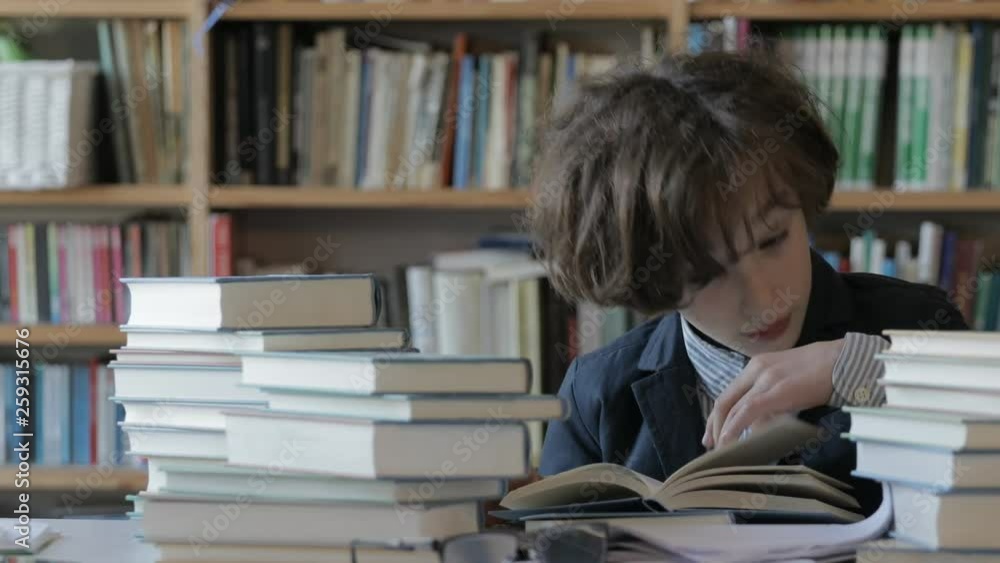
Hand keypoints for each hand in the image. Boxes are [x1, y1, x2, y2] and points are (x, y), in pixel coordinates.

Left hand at [702, 338, 844, 448]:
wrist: (844, 360)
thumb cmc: (822, 372)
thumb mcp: (789, 383)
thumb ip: (773, 400)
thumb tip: (760, 425)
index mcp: (757, 365)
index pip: (729, 393)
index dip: (718, 415)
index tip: (714, 432)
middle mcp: (755, 370)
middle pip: (724, 401)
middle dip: (713, 425)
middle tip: (710, 445)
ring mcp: (764, 379)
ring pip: (732, 407)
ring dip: (722, 431)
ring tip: (719, 449)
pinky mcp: (776, 390)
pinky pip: (747, 412)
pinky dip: (734, 428)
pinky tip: (729, 441)